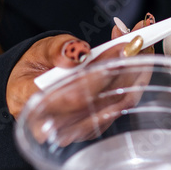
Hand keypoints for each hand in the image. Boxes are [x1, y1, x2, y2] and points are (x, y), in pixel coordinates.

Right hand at [6, 14, 155, 118]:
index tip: (121, 47)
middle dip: (127, 67)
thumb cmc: (33, 68)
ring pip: (117, 104)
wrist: (30, 84)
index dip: (102, 73)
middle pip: (104, 102)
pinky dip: (133, 80)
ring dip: (135, 71)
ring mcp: (79, 130)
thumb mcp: (39, 51)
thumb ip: (57, 51)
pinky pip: (120, 105)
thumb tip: (79, 52)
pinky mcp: (95, 126)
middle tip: (139, 39)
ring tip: (140, 43)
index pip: (76, 96)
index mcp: (37, 108)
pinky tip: (136, 57)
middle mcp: (58, 127)